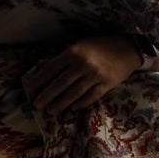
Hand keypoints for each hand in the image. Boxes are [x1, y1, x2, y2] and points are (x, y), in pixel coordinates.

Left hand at [25, 36, 139, 114]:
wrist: (128, 48)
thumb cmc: (101, 47)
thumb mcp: (80, 46)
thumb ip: (65, 58)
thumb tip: (44, 70)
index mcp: (74, 52)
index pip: (51, 69)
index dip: (39, 81)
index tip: (30, 90)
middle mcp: (83, 64)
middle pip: (60, 84)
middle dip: (47, 96)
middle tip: (37, 105)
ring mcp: (96, 75)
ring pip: (74, 93)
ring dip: (61, 103)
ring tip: (51, 111)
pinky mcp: (107, 84)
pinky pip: (91, 97)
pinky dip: (81, 103)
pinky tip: (72, 108)